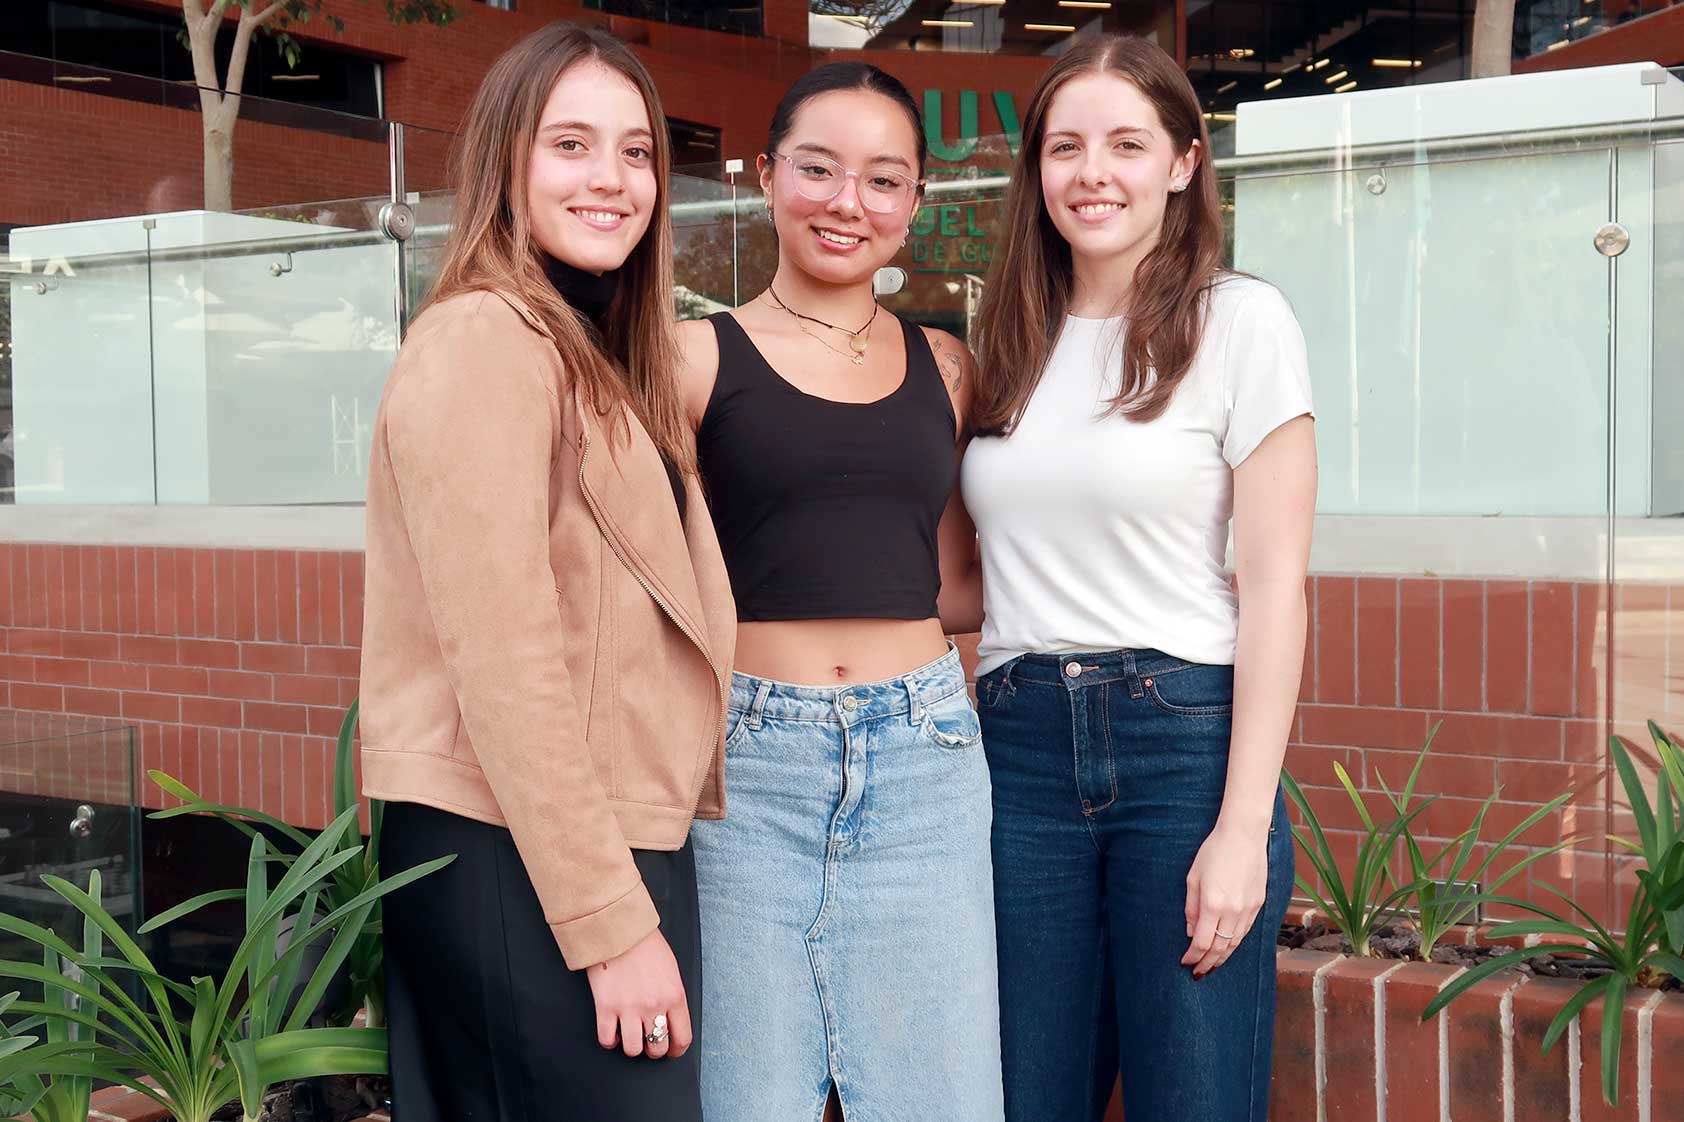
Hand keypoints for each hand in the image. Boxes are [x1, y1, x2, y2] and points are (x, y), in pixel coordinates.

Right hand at [585, 927, 692, 1059]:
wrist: (617, 929)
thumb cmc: (645, 945)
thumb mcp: (671, 969)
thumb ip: (672, 996)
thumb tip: (671, 1019)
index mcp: (674, 996)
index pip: (682, 1038)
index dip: (676, 1050)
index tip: (671, 1051)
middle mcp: (653, 1006)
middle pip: (657, 1047)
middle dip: (653, 1049)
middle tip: (648, 1040)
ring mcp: (628, 1008)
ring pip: (633, 1050)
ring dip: (631, 1046)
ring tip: (629, 1034)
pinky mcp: (605, 1007)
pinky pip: (607, 1040)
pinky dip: (610, 1040)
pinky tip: (612, 1030)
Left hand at [1182, 820, 1268, 977]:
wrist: (1244, 835)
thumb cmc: (1214, 851)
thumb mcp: (1193, 877)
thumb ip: (1191, 907)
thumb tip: (1190, 932)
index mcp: (1213, 904)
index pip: (1202, 942)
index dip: (1193, 956)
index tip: (1185, 962)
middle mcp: (1233, 911)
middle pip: (1220, 948)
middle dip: (1207, 963)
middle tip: (1198, 973)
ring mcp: (1248, 909)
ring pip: (1235, 943)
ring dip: (1222, 957)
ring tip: (1212, 965)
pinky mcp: (1259, 904)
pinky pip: (1246, 931)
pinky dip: (1235, 943)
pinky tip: (1228, 947)